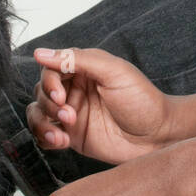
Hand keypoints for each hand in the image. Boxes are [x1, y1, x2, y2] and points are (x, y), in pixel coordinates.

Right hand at [27, 47, 174, 164]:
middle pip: (41, 91)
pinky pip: (45, 135)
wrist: (158, 136)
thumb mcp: (114, 72)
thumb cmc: (142, 100)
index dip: (49, 82)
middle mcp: (74, 89)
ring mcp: (71, 113)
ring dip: (42, 123)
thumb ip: (78, 60)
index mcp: (83, 69)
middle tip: (69, 116)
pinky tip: (61, 142)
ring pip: (38, 113)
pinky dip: (46, 138)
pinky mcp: (71, 136)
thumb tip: (40, 53)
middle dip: (49, 105)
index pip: (51, 69)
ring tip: (61, 135)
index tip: (60, 95)